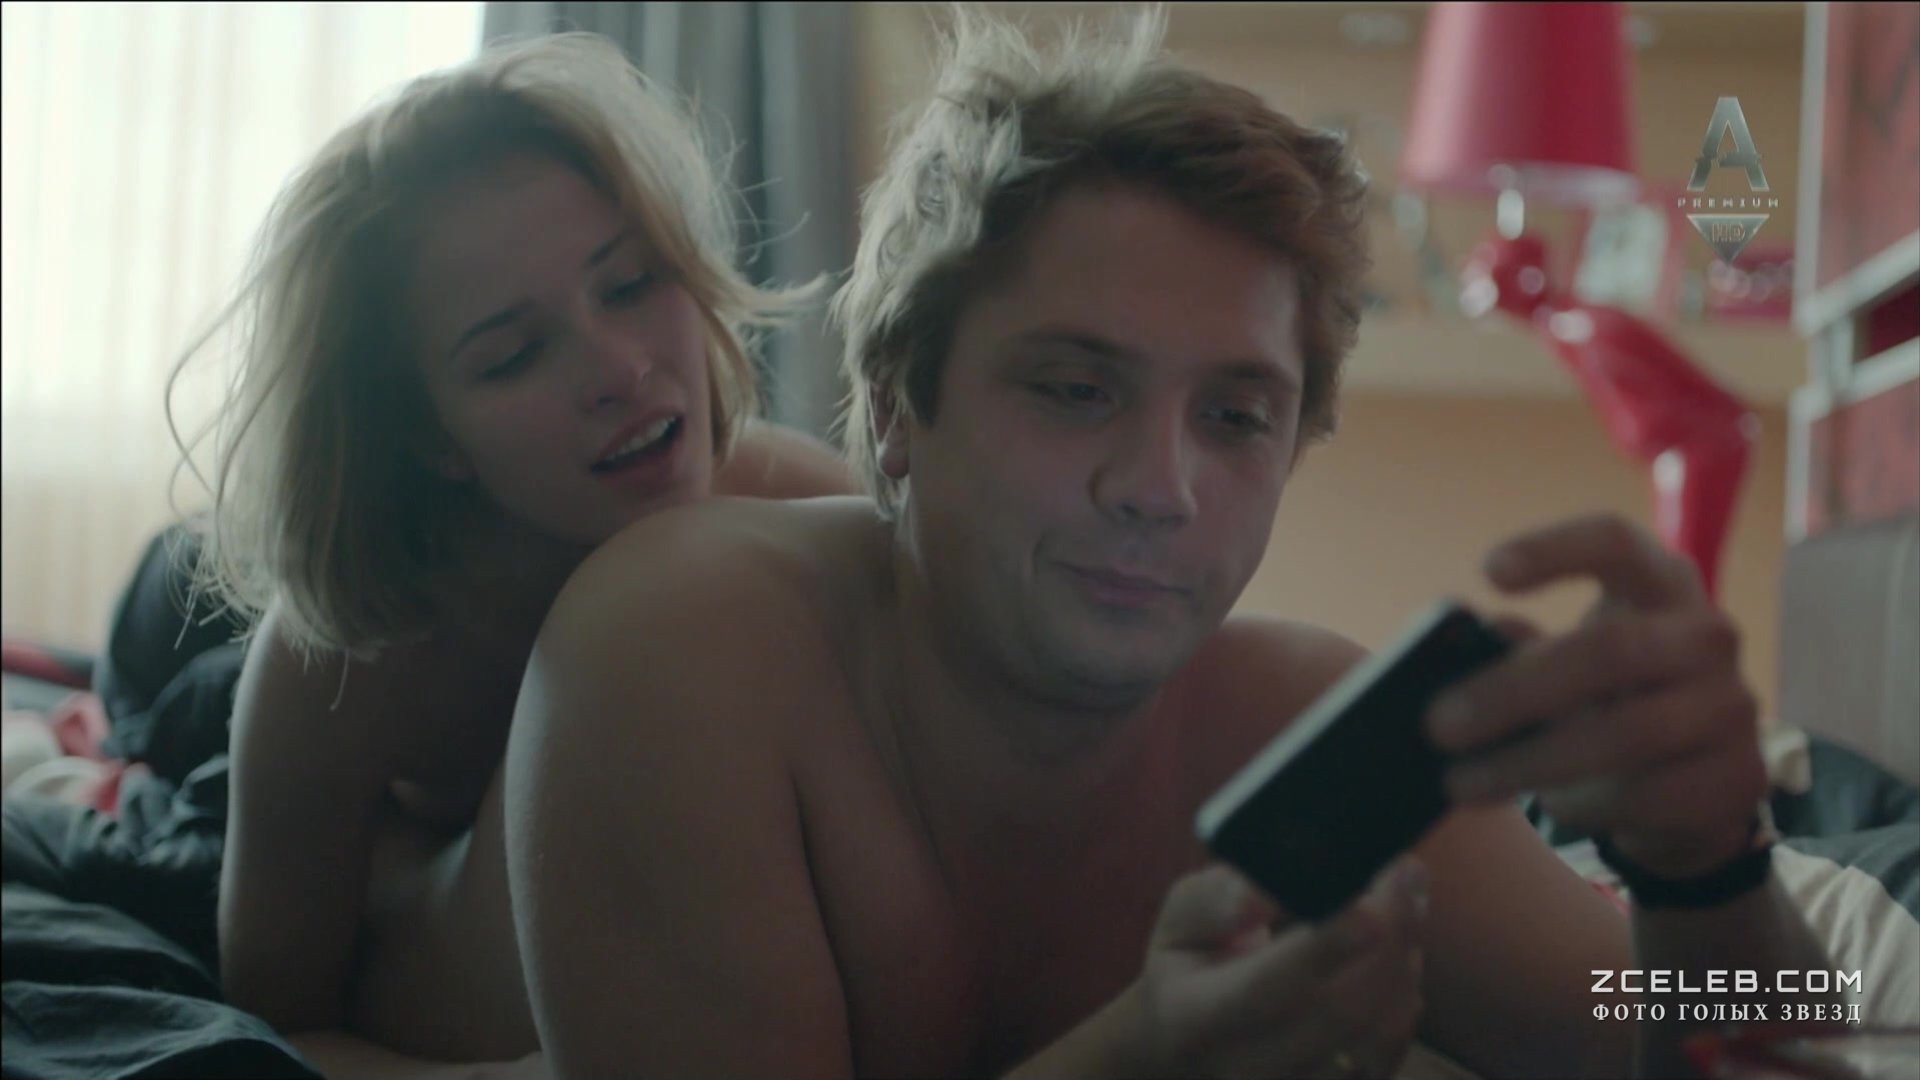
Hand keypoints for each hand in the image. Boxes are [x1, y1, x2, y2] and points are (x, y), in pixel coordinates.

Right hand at [1129, 856, 1428, 1078]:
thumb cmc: (1188, 970)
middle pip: (1341, 1011)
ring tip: (1401, 898)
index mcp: (1197, 1020)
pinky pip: (1391, 1049)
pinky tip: (1396, 950)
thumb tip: (1266, 893)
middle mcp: (1247, 1072)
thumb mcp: (1179, 921)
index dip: (1329, 944)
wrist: (1189, 1046)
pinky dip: (1405, 992)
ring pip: (1378, 1032)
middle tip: (1403, 869)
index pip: (1269, 990)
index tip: (1370, 894)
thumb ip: (1216, 901)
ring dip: (1404, 957)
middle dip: (1389, 935)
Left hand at [1426, 513, 1767, 878]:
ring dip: (1530, 763)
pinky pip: (1650, 795)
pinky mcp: (1740, 777)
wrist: (1690, 787)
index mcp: (1657, 584)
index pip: (1615, 542)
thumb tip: (1469, 635)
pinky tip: (1549, 805)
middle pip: (1612, 650)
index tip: (1489, 573)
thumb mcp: (1562, 666)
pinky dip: (1586, 805)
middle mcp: (1705, 634)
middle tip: (1439, 725)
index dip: (1555, 550)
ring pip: (1628, 733)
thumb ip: (1520, 651)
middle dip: (1513, 692)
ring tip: (1462, 783)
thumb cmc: (1606, 701)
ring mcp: (1732, 706)